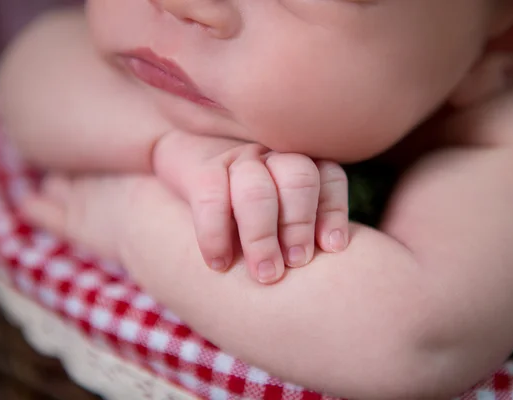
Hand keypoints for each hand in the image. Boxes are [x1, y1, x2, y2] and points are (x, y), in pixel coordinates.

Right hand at [153, 133, 349, 283]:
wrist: (179, 170)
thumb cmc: (243, 208)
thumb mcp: (279, 212)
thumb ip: (302, 227)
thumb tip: (328, 257)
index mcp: (300, 162)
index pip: (329, 177)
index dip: (332, 212)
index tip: (331, 247)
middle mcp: (272, 155)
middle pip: (298, 178)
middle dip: (299, 225)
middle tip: (295, 263)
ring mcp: (238, 159)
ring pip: (256, 191)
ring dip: (263, 237)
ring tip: (266, 274)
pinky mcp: (202, 168)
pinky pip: (211, 198)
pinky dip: (216, 235)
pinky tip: (220, 264)